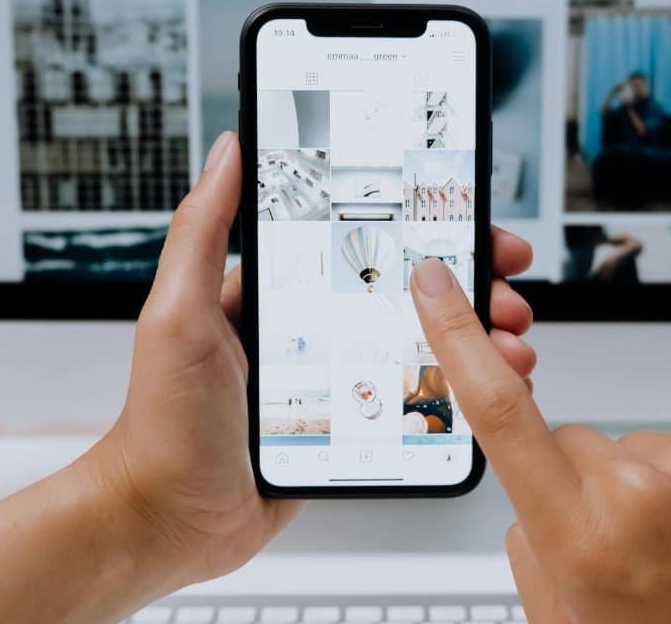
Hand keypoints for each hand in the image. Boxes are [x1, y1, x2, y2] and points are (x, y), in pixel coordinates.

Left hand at [78, 132, 537, 588]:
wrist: (166, 521)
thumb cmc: (162, 421)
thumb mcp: (178, 313)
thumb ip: (201, 231)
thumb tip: (227, 150)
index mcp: (280, 294)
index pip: (363, 243)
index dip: (421, 228)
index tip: (468, 218)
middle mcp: (313, 332)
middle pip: (406, 295)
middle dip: (466, 290)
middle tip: (508, 294)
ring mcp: (335, 382)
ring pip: (420, 349)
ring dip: (472, 343)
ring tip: (508, 349)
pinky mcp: (347, 432)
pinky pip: (408, 405)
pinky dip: (453, 396)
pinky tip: (484, 395)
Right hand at [409, 259, 670, 623]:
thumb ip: (528, 555)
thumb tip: (524, 499)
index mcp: (580, 540)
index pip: (498, 412)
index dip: (455, 336)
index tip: (436, 285)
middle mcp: (636, 493)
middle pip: (566, 437)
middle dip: (576, 477)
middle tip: (629, 543)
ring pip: (628, 440)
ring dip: (643, 479)